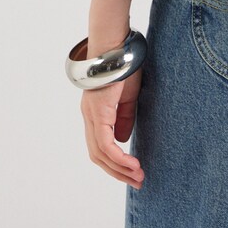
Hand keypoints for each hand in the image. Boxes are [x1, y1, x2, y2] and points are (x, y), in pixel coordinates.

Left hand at [80, 69, 144, 186]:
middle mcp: (89, 117)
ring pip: (101, 154)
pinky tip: (132, 164)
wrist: (116, 47)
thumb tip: (122, 141)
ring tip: (138, 176)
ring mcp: (92, 116)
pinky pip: (106, 145)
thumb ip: (124, 117)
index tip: (132, 170)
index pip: (100, 145)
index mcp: (95, 112)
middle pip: (98, 155)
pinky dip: (119, 158)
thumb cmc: (123, 65)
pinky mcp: (99, 114)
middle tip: (137, 180)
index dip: (115, 161)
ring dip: (119, 169)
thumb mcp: (128, 95)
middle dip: (117, 171)